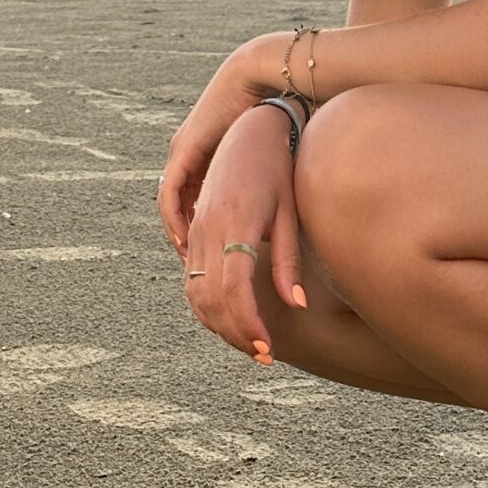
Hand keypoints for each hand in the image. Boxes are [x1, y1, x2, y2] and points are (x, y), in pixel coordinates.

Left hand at [158, 31, 289, 256]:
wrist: (262, 88)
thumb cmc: (271, 129)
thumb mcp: (265, 175)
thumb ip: (259, 200)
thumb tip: (271, 231)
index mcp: (206, 172)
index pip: (196, 217)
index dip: (204, 248)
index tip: (215, 277)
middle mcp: (188, 166)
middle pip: (180, 218)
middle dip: (190, 250)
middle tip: (202, 282)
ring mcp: (182, 158)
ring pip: (170, 210)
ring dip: (179, 239)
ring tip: (193, 268)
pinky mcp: (182, 150)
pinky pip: (170, 193)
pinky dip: (175, 219)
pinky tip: (186, 239)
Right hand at [177, 104, 308, 364]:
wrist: (251, 132)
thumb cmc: (279, 171)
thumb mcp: (289, 213)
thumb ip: (289, 261)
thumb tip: (297, 306)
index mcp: (234, 222)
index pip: (234, 289)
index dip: (248, 325)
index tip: (267, 350)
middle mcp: (207, 226)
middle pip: (210, 298)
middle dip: (234, 333)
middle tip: (263, 355)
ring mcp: (195, 227)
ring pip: (194, 291)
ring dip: (218, 324)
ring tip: (249, 342)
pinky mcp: (193, 228)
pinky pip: (190, 276)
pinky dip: (205, 304)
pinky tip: (230, 317)